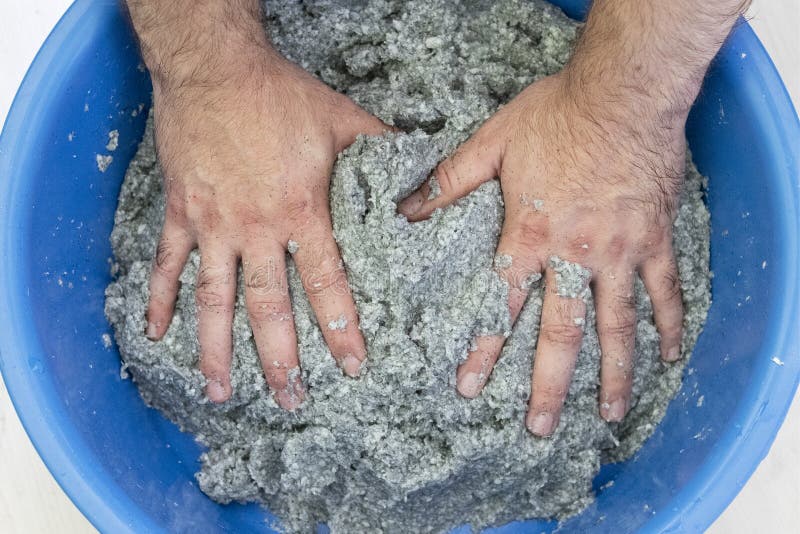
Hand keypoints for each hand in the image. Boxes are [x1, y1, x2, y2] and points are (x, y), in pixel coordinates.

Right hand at [145, 49, 388, 407]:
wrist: (214, 68)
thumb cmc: (279, 94)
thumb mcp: (342, 119)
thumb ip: (381, 151)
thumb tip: (421, 171)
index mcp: (301, 211)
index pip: (326, 284)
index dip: (341, 328)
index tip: (351, 367)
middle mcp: (256, 229)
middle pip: (269, 308)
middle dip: (280, 359)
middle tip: (291, 399)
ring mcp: (213, 225)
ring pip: (214, 300)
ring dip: (216, 349)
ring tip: (220, 392)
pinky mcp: (182, 212)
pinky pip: (167, 265)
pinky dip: (160, 300)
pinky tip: (156, 334)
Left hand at [398, 74, 685, 435]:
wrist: (624, 92)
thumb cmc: (556, 113)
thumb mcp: (491, 141)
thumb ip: (449, 181)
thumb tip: (406, 209)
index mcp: (530, 236)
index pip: (502, 306)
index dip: (484, 350)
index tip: (471, 390)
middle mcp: (575, 256)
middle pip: (561, 333)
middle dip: (549, 385)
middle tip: (541, 428)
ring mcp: (620, 253)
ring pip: (616, 326)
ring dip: (614, 374)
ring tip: (611, 414)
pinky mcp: (654, 240)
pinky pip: (666, 291)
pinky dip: (670, 325)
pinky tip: (671, 356)